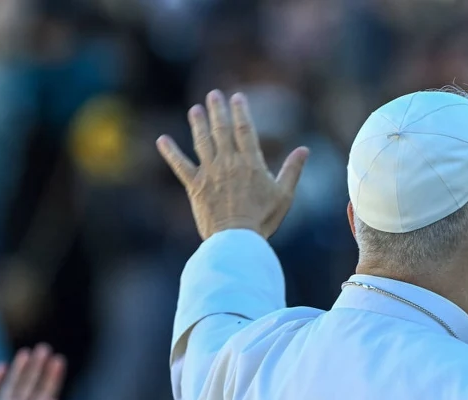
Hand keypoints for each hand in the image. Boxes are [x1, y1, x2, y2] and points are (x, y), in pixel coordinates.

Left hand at [157, 90, 309, 239]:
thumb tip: (305, 150)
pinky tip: (162, 140)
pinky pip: (180, 165)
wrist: (236, 237)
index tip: (237, 98)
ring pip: (202, 142)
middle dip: (218, 111)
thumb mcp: (284, 195)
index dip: (240, 112)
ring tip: (195, 110)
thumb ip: (293, 170)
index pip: (245, 130)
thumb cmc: (263, 219)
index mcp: (250, 163)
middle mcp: (229, 163)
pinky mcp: (195, 186)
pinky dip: (171, 152)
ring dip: (198, 124)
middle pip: (222, 130)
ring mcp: (210, 173)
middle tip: (213, 95)